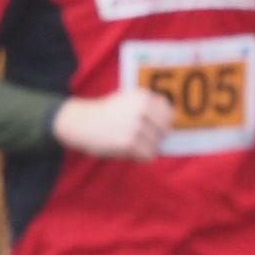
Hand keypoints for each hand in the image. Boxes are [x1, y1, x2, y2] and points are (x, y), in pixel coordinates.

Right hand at [53, 86, 174, 160]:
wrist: (81, 123)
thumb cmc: (107, 114)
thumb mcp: (128, 101)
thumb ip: (149, 108)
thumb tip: (172, 124)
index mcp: (143, 97)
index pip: (168, 113)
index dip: (161, 123)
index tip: (151, 127)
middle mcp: (142, 109)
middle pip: (165, 131)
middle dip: (155, 137)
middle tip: (137, 137)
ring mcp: (136, 126)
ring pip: (157, 145)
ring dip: (145, 148)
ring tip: (129, 142)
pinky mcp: (129, 142)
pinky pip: (148, 155)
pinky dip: (140, 157)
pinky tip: (128, 151)